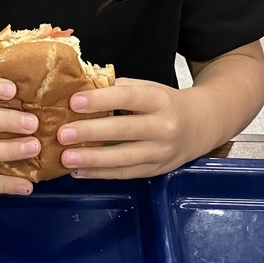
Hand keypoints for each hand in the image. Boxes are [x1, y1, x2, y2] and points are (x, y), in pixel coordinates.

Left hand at [56, 77, 196, 178]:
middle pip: (124, 130)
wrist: (201, 125)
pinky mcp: (155, 170)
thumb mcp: (149, 88)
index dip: (100, 99)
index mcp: (159, 100)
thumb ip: (119, 89)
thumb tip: (82, 89)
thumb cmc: (165, 103)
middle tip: (63, 134)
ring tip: (66, 158)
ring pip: (123, 158)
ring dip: (92, 159)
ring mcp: (160, 152)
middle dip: (91, 132)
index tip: (74, 101)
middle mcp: (162, 127)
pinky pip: (125, 174)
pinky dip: (100, 174)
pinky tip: (79, 171)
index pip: (127, 97)